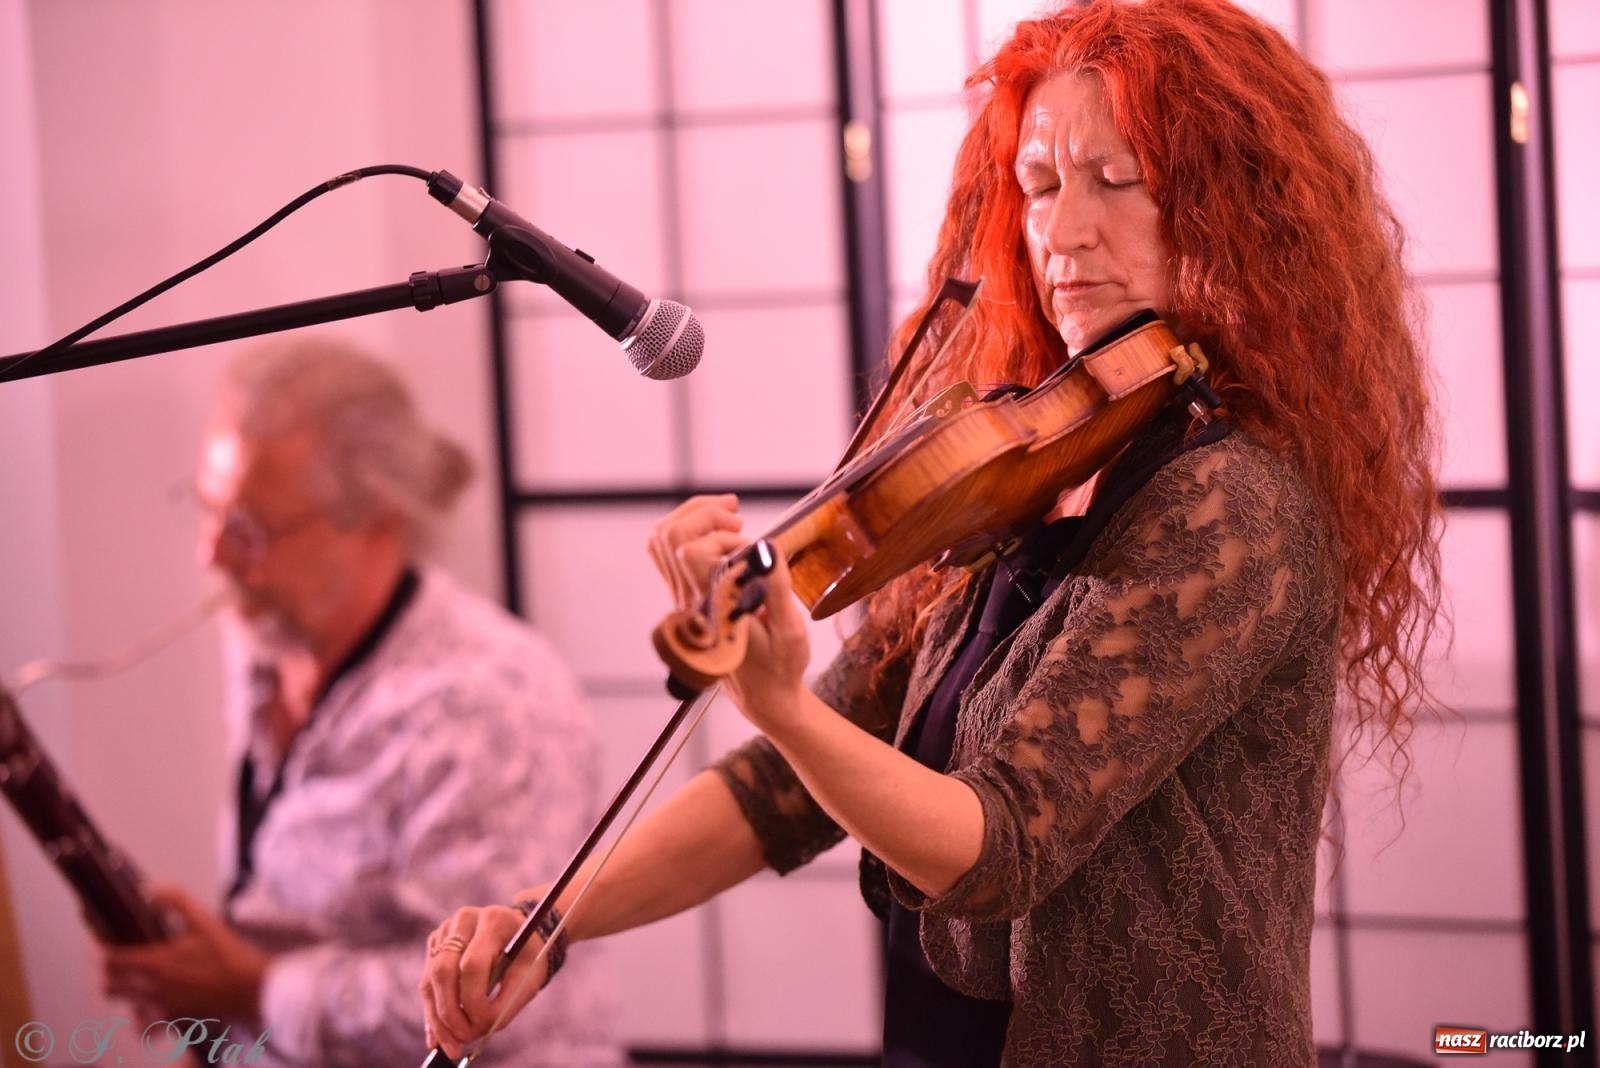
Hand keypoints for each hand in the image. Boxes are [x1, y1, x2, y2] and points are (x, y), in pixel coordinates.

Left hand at [100, 884, 267, 1022]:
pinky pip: (143, 1019)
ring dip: (119, 987)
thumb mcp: (206, 921)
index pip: (109, 959)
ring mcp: (161, 1006)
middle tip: (111, 955)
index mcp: (157, 962)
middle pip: (108, 984)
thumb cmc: (230, 956)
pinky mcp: (173, 1018)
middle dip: (104, 969)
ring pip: (122, 1002)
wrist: (253, 989)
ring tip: (129, 974)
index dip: (97, 948)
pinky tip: (150, 998)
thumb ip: (177, 900)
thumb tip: (152, 888)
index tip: (97, 938)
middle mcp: (152, 988)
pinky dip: (139, 1009)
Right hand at [418, 904, 548, 1059]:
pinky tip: (438, 1036)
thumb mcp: (529, 978)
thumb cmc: (528, 956)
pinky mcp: (435, 945)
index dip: (472, 1000)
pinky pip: (427, 983)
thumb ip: (507, 1003)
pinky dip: (433, 1012)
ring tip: (450, 1046)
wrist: (522, 935)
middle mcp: (464, 920)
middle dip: (450, 1013)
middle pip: (443, 972)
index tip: (482, 1025)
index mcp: (493, 920)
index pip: (472, 964)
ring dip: (438, 1018)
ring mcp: (446, 931)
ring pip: (431, 980)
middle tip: (461, 1042)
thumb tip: (477, 1029)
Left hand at [647, 495, 810, 728]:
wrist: (764, 694)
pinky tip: (722, 535)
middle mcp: (690, 601)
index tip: (749, 544)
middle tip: (737, 518)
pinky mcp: (685, 596)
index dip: (718, 536)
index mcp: (713, 609)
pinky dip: (692, 531)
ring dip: (695, 517)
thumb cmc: (780, 665)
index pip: (689, 553)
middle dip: (704, 513)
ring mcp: (683, 598)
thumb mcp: (790, 631)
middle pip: (669, 536)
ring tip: (730, 519)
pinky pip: (669, 553)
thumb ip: (777, 588)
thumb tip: (766, 547)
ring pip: (663, 540)